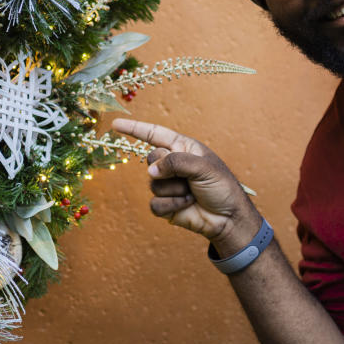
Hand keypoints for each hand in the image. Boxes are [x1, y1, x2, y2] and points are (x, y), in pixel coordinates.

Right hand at [112, 118, 259, 244]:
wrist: (228, 218)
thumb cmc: (222, 187)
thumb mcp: (203, 167)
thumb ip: (176, 162)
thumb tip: (152, 171)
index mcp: (182, 148)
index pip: (154, 134)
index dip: (134, 129)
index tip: (115, 125)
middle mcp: (172, 164)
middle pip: (151, 159)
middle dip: (169, 169)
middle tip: (188, 178)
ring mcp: (167, 184)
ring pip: (153, 183)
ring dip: (175, 190)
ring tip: (192, 193)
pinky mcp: (165, 204)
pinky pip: (154, 204)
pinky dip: (171, 206)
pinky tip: (186, 205)